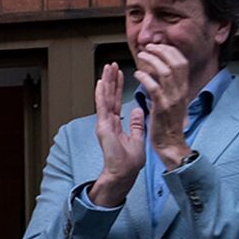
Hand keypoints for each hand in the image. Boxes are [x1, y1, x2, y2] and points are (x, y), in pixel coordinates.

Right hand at [87, 63, 146, 207]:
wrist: (123, 172)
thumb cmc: (129, 161)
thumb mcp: (137, 138)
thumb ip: (136, 124)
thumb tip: (137, 110)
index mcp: (116, 124)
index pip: (117, 100)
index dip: (118, 86)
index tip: (119, 74)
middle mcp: (108, 121)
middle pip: (109, 96)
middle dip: (111, 79)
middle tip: (111, 65)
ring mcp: (104, 123)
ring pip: (104, 98)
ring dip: (106, 82)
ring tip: (107, 68)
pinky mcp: (103, 126)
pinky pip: (102, 107)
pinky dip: (101, 94)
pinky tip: (101, 83)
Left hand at [134, 44, 195, 167]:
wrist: (170, 144)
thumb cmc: (168, 125)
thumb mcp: (174, 102)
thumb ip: (170, 88)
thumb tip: (162, 73)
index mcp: (183, 90)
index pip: (182, 63)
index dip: (170, 51)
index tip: (159, 46)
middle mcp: (181, 92)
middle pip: (176, 63)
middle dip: (162, 51)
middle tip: (148, 47)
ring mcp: (172, 99)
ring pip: (165, 72)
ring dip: (152, 60)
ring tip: (142, 56)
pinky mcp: (162, 107)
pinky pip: (154, 87)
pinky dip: (145, 77)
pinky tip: (137, 74)